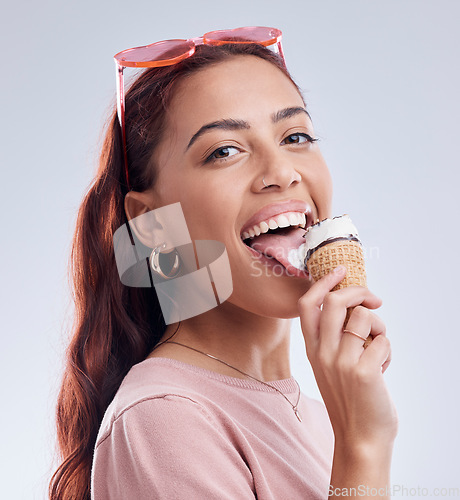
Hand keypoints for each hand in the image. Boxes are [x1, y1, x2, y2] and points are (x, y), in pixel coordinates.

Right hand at [298, 266, 397, 448]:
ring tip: (378, 346)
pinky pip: (383, 340)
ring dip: (378, 326)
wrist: (359, 438)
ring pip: (363, 318)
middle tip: (372, 300)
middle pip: (335, 301)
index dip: (322, 283)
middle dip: (358, 292)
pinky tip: (383, 366)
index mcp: (312, 349)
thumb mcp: (328, 366)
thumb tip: (355, 307)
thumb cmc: (349, 399)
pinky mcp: (364, 371)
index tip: (338, 271)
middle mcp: (323, 353)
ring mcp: (342, 362)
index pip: (308, 305)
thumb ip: (334, 339)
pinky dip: (387, 349)